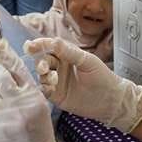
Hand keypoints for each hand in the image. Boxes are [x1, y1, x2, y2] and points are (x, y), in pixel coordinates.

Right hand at [24, 37, 141, 133]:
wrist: (111, 100)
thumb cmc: (103, 77)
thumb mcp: (87, 61)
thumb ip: (69, 52)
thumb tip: (53, 41)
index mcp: (67, 55)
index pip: (50, 47)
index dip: (39, 45)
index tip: (30, 46)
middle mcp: (60, 67)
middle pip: (43, 61)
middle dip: (40, 62)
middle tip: (43, 67)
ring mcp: (57, 81)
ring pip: (42, 75)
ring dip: (43, 75)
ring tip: (53, 79)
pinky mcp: (56, 95)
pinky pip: (44, 90)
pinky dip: (44, 88)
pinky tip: (50, 88)